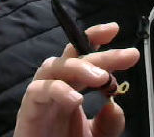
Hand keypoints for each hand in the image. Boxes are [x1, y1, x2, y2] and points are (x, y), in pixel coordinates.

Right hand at [13, 22, 139, 136]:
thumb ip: (108, 124)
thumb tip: (115, 106)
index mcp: (72, 86)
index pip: (82, 54)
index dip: (95, 38)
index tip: (114, 29)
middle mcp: (56, 85)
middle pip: (73, 57)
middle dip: (100, 54)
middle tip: (125, 55)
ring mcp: (41, 95)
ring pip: (54, 66)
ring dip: (77, 66)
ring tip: (101, 77)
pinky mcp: (28, 109)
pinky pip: (38, 91)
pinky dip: (57, 90)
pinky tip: (75, 98)